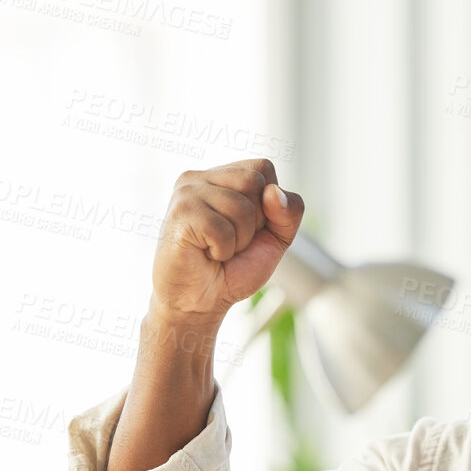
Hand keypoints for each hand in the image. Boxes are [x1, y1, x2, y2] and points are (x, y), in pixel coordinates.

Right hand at [151, 157, 303, 318]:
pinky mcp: (180, 213)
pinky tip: (205, 254)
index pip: (263, 167)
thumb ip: (289, 211)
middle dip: (254, 222)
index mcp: (221, 176)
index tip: (248, 228)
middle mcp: (200, 177)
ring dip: (238, 240)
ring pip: (241, 208)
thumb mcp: (276, 238)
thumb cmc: (234, 268)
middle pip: (254, 182)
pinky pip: (223, 230)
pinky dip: (223, 251)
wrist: (200, 302)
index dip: (269, 204)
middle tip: (232, 241)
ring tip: (217, 249)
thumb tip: (273, 193)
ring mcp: (187, 192)